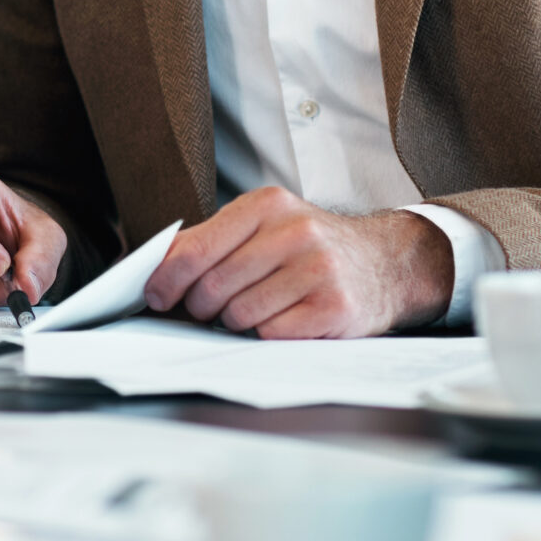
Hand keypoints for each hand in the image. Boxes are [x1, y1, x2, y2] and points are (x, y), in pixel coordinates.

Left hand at [143, 188, 448, 336]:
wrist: (385, 262)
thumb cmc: (310, 248)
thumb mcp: (264, 226)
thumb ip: (212, 240)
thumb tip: (155, 266)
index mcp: (267, 205)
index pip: (197, 249)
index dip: (167, 279)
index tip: (155, 297)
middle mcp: (294, 232)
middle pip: (213, 287)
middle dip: (202, 307)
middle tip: (210, 309)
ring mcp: (318, 269)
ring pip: (240, 314)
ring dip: (237, 322)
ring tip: (256, 309)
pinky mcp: (335, 307)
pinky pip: (272, 334)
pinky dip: (268, 335)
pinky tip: (286, 319)